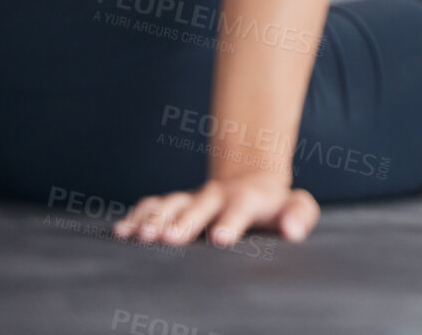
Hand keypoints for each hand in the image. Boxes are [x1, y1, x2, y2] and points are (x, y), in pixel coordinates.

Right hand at [113, 172, 319, 247]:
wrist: (251, 183)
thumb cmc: (275, 205)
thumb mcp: (296, 206)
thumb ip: (299, 215)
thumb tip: (292, 230)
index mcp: (249, 198)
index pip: (241, 207)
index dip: (231, 221)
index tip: (221, 238)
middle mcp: (216, 195)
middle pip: (199, 205)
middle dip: (184, 220)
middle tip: (169, 238)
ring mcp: (192, 198)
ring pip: (171, 203)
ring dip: (155, 218)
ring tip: (140, 236)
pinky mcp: (174, 204)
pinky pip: (152, 205)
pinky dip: (137, 216)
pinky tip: (122, 232)